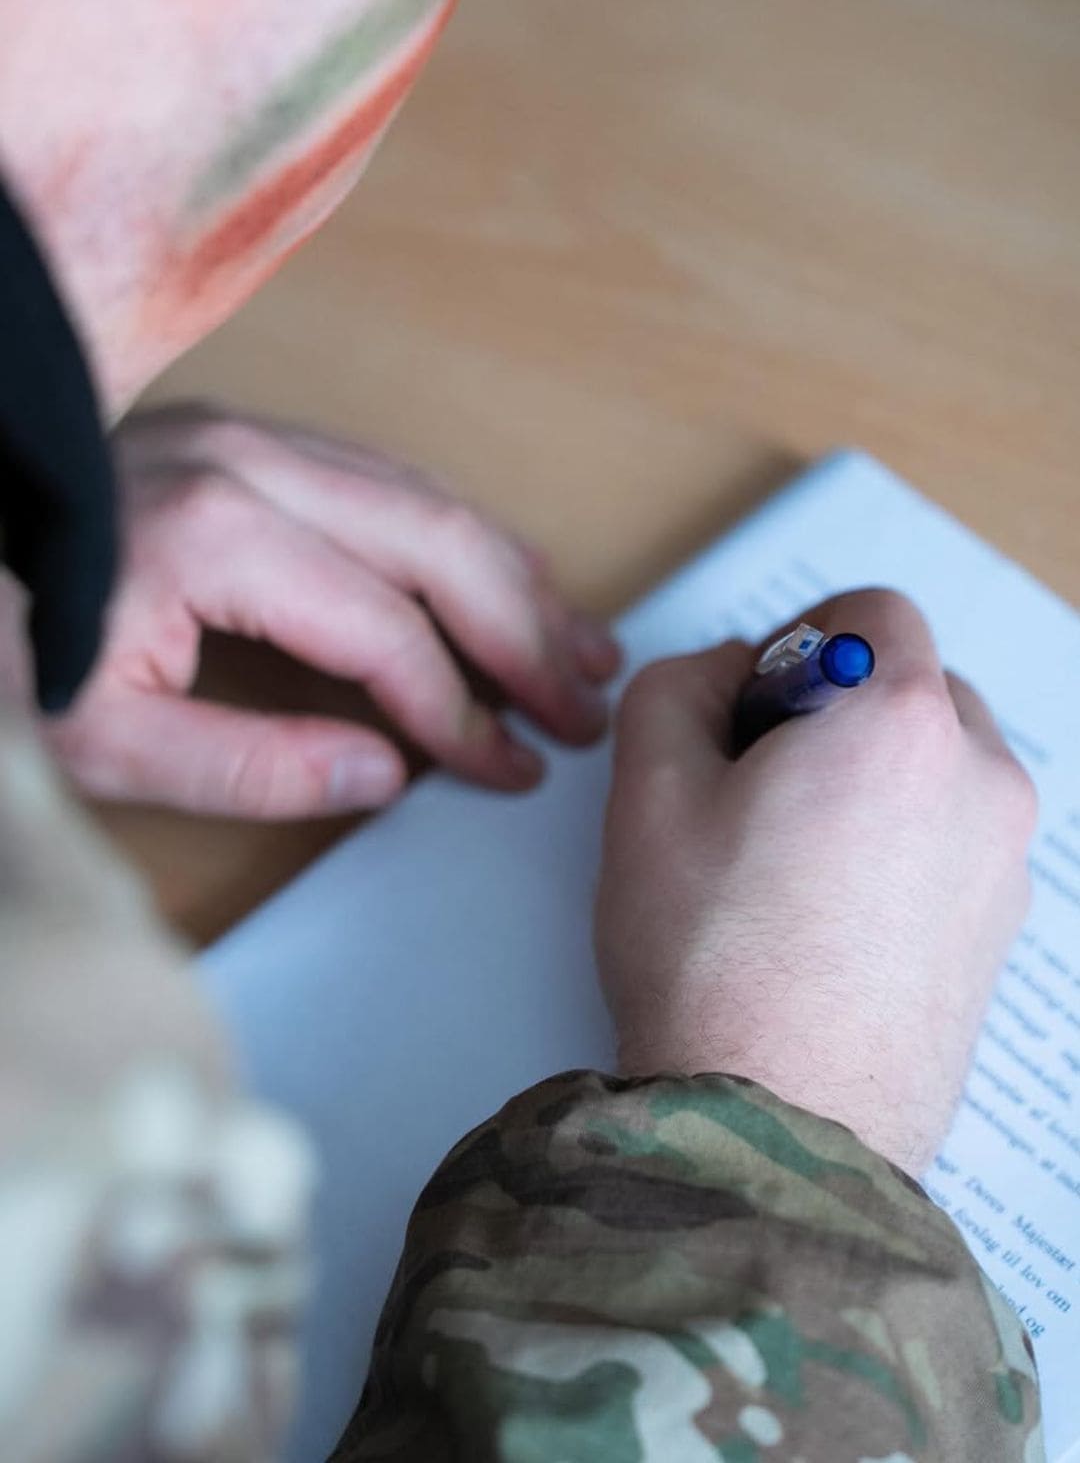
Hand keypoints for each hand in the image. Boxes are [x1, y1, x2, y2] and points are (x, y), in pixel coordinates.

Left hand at [44, 403, 619, 818]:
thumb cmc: (3, 642)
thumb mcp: (99, 740)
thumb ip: (249, 767)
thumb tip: (385, 774)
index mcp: (218, 536)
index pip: (387, 631)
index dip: (461, 710)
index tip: (511, 765)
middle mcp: (251, 463)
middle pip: (437, 541)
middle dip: (524, 629)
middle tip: (586, 701)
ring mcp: (249, 435)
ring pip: (424, 496)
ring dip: (509, 572)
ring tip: (576, 642)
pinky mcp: (243, 435)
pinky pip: (384, 476)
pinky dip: (455, 532)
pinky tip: (497, 573)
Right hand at [597, 589, 1036, 1173]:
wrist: (777, 1123)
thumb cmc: (712, 956)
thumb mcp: (648, 789)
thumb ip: (678, 686)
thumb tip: (725, 674)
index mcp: (903, 722)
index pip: (872, 614)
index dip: (797, 643)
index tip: (752, 711)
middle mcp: (980, 780)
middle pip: (915, 689)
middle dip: (841, 712)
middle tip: (761, 788)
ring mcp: (1003, 864)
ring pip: (938, 770)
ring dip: (874, 781)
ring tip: (792, 865)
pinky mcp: (1001, 934)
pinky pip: (953, 846)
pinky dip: (901, 850)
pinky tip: (828, 919)